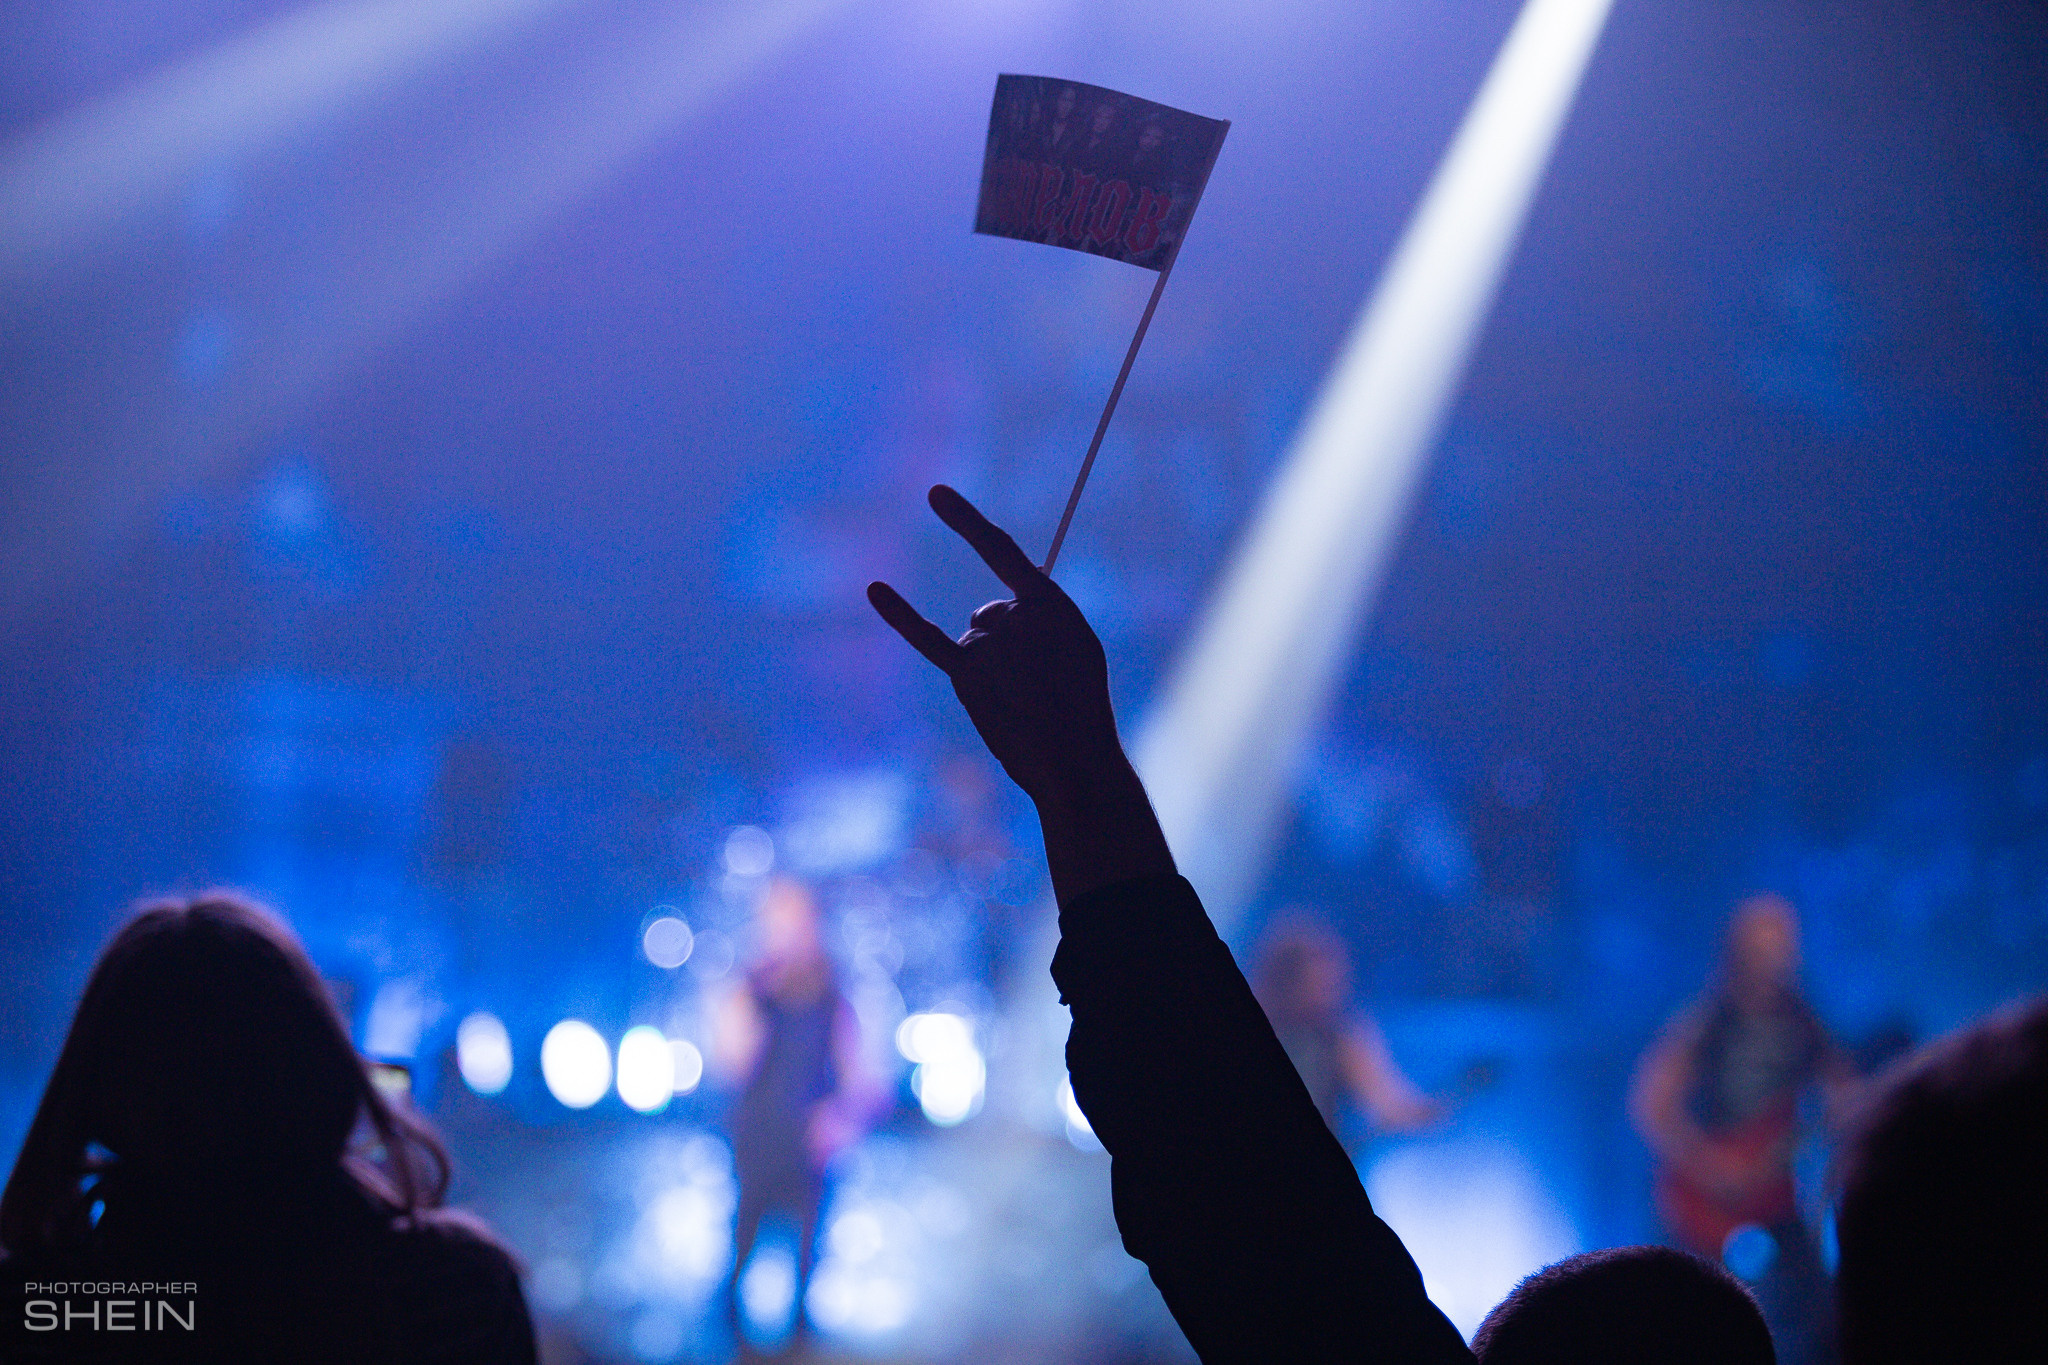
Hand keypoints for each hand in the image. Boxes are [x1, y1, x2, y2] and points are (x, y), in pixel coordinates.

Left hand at [868, 486, 1173, 902]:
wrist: (1073, 762)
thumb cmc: (1081, 707)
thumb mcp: (1076, 650)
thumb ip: (1036, 622)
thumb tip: (987, 617)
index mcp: (1051, 603)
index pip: (1000, 551)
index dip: (965, 520)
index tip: (934, 493)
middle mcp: (1015, 616)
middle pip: (991, 614)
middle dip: (1006, 646)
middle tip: (1035, 686)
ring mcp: (988, 644)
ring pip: (974, 641)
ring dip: (989, 670)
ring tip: (1021, 704)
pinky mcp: (965, 674)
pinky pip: (926, 638)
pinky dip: (900, 614)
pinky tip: (875, 588)